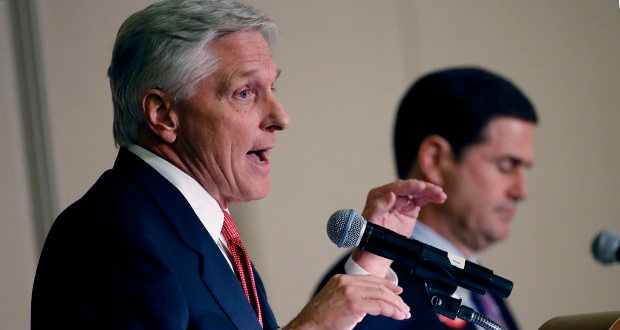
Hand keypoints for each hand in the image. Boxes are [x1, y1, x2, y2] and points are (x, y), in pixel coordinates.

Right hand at [283, 274, 409, 329]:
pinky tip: (397, 315)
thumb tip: (370, 301)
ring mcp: (350, 292)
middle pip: (378, 286)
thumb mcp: (335, 300)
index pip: (370, 279)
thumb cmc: (319, 319)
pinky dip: (391, 310)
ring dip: (396, 305)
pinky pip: (379, 306)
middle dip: (395, 297)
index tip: (397, 290)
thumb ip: (351, 296)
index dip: (387, 284)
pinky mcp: (354, 304)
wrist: (307, 326)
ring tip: (403, 312)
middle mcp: (346, 282)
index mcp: (342, 279)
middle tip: (404, 306)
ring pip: (381, 295)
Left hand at [353, 179, 446, 276]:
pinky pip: (421, 200)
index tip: (421, 186)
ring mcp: (401, 202)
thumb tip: (391, 195)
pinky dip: (431, 198)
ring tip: (441, 195)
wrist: (376, 251)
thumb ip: (379, 207)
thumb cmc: (369, 236)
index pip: (396, 188)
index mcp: (378, 195)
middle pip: (409, 188)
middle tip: (436, 190)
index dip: (410, 186)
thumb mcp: (371, 222)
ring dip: (430, 192)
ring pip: (417, 193)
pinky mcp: (409, 209)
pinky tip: (440, 198)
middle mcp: (390, 195)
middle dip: (424, 188)